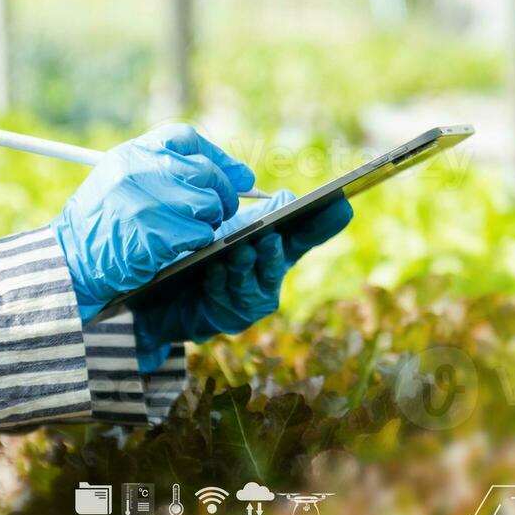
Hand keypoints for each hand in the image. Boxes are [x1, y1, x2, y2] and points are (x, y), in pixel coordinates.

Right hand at [50, 124, 255, 321]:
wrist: (71, 259)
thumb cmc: (100, 223)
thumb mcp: (119, 179)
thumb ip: (160, 170)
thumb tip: (224, 173)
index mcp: (131, 153)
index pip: (186, 139)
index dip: (218, 156)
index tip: (238, 175)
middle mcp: (138, 171)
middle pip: (205, 171)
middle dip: (225, 192)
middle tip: (227, 207)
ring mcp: (147, 202)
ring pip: (208, 204)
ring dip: (212, 220)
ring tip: (198, 228)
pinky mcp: (154, 234)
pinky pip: (199, 234)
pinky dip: (199, 242)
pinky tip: (186, 246)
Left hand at [131, 190, 352, 370]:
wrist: (174, 296)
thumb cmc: (210, 255)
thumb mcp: (233, 229)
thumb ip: (260, 215)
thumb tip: (287, 197)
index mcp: (277, 250)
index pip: (306, 233)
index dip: (324, 222)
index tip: (340, 204)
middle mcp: (270, 276)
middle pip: (279, 261)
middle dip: (275, 249)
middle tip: (270, 235)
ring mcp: (251, 299)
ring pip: (250, 281)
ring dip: (245, 265)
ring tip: (238, 250)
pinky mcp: (229, 316)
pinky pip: (223, 295)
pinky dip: (218, 280)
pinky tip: (212, 268)